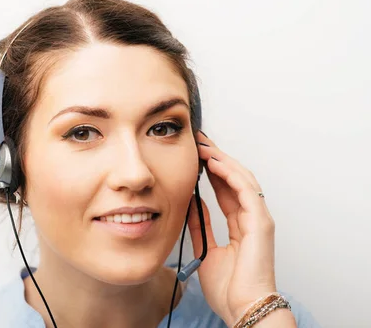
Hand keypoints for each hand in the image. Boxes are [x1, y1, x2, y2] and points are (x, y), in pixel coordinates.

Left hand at [188, 131, 276, 325]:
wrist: (242, 308)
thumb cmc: (229, 288)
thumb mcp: (206, 249)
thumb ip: (201, 225)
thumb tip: (189, 204)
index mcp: (240, 225)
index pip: (226, 189)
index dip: (212, 170)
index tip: (196, 155)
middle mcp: (251, 218)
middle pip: (235, 179)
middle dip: (217, 158)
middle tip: (200, 141)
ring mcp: (259, 219)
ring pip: (242, 179)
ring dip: (222, 160)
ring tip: (204, 146)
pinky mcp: (261, 223)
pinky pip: (247, 192)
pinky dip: (231, 175)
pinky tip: (215, 163)